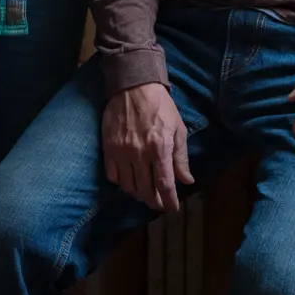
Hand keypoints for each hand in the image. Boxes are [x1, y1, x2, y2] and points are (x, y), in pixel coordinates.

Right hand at [102, 83, 193, 212]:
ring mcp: (122, 151)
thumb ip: (181, 157)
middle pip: (145, 190)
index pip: (164, 184)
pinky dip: (121, 182)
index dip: (169, 201)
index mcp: (160, 147)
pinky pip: (113, 176)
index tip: (172, 209)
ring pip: (128, 186)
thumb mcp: (178, 128)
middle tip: (158, 202)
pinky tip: (128, 179)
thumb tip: (186, 180)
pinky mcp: (108, 148)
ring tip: (144, 191)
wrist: (133, 85)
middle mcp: (140, 153)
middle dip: (153, 201)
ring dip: (138, 193)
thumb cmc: (160, 105)